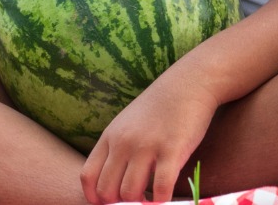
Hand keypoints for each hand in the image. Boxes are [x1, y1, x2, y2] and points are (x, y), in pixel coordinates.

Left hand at [81, 71, 217, 203]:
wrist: (189, 83)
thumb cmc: (159, 107)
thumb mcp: (127, 123)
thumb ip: (117, 149)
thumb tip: (111, 183)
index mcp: (110, 136)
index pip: (88, 176)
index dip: (95, 197)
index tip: (109, 203)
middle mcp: (124, 142)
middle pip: (107, 190)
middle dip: (119, 204)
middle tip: (133, 203)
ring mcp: (147, 146)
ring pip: (131, 193)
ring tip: (148, 203)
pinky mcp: (173, 150)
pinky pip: (160, 188)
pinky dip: (161, 201)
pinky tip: (165, 199)